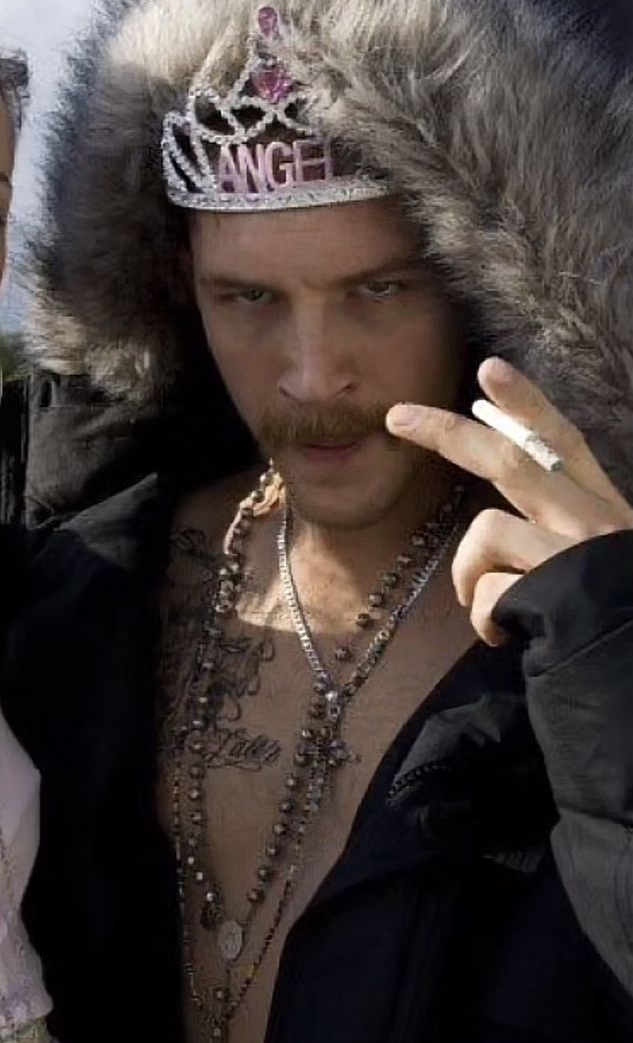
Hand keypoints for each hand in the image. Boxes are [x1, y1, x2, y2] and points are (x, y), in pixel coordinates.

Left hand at [386, 357, 632, 645]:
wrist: (632, 673)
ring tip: (487, 612)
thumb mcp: (598, 559)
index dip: (527, 404)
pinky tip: (504, 638)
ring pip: (487, 529)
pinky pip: (488, 590)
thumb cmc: (611, 618)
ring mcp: (576, 553)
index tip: (489, 369)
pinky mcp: (556, 591)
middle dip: (448, 434)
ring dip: (469, 576)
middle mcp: (594, 521)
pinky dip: (483, 618)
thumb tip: (496, 501)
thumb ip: (560, 527)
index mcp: (604, 509)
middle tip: (398, 417)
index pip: (564, 443)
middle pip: (511, 458)